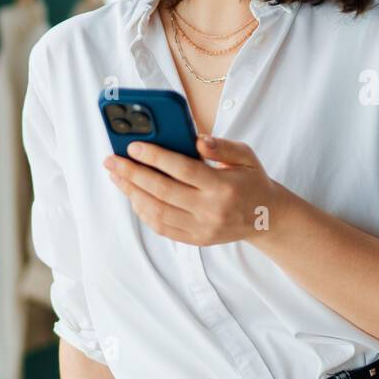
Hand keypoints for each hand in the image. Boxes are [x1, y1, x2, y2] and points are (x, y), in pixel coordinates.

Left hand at [103, 135, 281, 246]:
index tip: (133, 146)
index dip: (155, 157)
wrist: (267, 218)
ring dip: (132, 193)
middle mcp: (210, 210)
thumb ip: (222, 146)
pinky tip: (134, 196)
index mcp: (223, 186)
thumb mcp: (246, 156)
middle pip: (162, 191)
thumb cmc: (253, 181)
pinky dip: (143, 212)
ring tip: (117, 177)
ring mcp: (202, 228)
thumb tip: (197, 139)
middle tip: (111, 161)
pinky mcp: (196, 240)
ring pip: (157, 212)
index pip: (182, 169)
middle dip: (132, 174)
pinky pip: (162, 227)